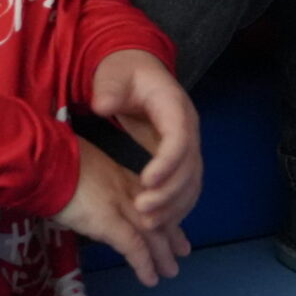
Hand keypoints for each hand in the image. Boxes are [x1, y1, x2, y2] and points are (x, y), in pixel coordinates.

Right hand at [51, 138, 187, 284]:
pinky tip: (150, 279)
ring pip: (150, 233)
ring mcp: (120, 205)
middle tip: (183, 251)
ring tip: (171, 271)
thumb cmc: (52, 159)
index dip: (160, 211)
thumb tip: (84, 190)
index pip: (147, 196)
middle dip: (170, 235)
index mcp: (117, 174)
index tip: (170, 221)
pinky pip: (133, 247)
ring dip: (162, 255)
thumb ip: (89, 178)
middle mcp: (126, 189)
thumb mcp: (77, 163)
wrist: (44, 160)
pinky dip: (143, 264)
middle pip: (155, 215)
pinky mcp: (109, 222)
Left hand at [89, 49, 201, 229]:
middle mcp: (188, 128)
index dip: (167, 163)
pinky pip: (186, 186)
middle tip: (142, 212)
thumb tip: (103, 106)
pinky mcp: (180, 158)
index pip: (180, 139)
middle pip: (190, 167)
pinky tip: (158, 221)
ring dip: (174, 206)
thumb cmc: (125, 73)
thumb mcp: (114, 75)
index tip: (146, 182)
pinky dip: (176, 206)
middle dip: (169, 194)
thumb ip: (109, 89)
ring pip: (192, 182)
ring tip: (148, 224)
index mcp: (175, 107)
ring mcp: (187, 145)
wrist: (137, 71)